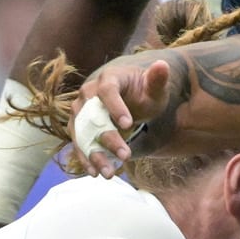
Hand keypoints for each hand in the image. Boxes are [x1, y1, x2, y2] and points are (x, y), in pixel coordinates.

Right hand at [70, 54, 178, 176]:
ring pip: (82, 133)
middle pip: (93, 116)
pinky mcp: (78, 127)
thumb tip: (162, 64)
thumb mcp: (154, 87)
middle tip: (125, 156)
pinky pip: (78, 143)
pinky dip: (85, 158)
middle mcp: (88, 94)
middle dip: (108, 138)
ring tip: (108, 173)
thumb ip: (157, 79)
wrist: (129, 97)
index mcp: (108, 79)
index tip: (129, 124)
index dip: (115, 107)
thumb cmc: (143, 91)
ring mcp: (80, 111)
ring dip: (93, 154)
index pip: (108, 90)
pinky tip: (95, 174)